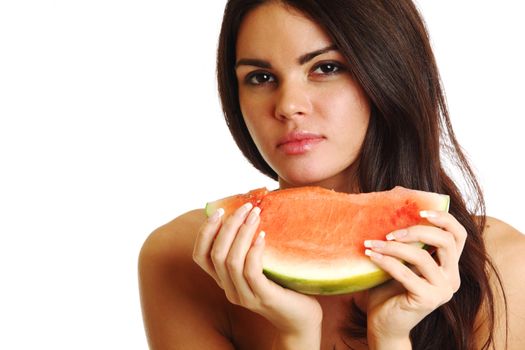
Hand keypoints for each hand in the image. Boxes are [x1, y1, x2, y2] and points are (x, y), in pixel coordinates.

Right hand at [192, 203, 322, 346]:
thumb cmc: (280, 284)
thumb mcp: (258, 264)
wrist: (299, 317)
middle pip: (216, 254)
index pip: (200, 256)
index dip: (204, 232)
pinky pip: (251, 272)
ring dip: (242, 233)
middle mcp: (229, 289)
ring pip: (232, 261)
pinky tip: (263, 236)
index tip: (218, 211)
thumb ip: (247, 246)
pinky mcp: (263, 298)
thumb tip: (247, 210)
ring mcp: (245, 295)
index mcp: (223, 280)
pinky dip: (254, 251)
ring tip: (255, 215)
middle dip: (228, 226)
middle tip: (245, 207)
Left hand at [363, 210, 466, 345]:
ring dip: (393, 247)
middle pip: (445, 241)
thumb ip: (406, 242)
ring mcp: (442, 290)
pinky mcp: (428, 300)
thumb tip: (392, 207)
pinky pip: (405, 273)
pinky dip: (386, 261)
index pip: (458, 235)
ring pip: (422, 256)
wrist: (383, 322)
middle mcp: (452, 277)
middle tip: (390, 233)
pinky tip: (371, 255)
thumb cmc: (389, 288)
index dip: (444, 218)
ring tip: (371, 243)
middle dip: (416, 231)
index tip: (421, 211)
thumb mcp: (401, 260)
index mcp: (449, 265)